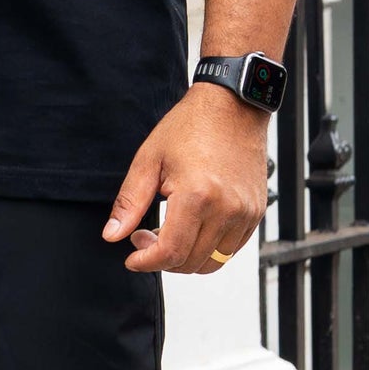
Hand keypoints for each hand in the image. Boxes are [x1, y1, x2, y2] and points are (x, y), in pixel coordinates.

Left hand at [102, 84, 269, 274]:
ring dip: (186, 257)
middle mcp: (226, 209)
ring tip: (169, 232)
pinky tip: (192, 228)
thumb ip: (130, 202)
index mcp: (197, 196)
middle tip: (145, 237)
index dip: (146, 262)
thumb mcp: (149, 159)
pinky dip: (208, 249)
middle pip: (190, 262)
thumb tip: (113, 234)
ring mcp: (245, 213)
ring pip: (212, 262)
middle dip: (162, 259)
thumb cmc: (192, 126)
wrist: (233, 107)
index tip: (132, 259)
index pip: (170, 252)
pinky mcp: (255, 213)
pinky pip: (230, 249)